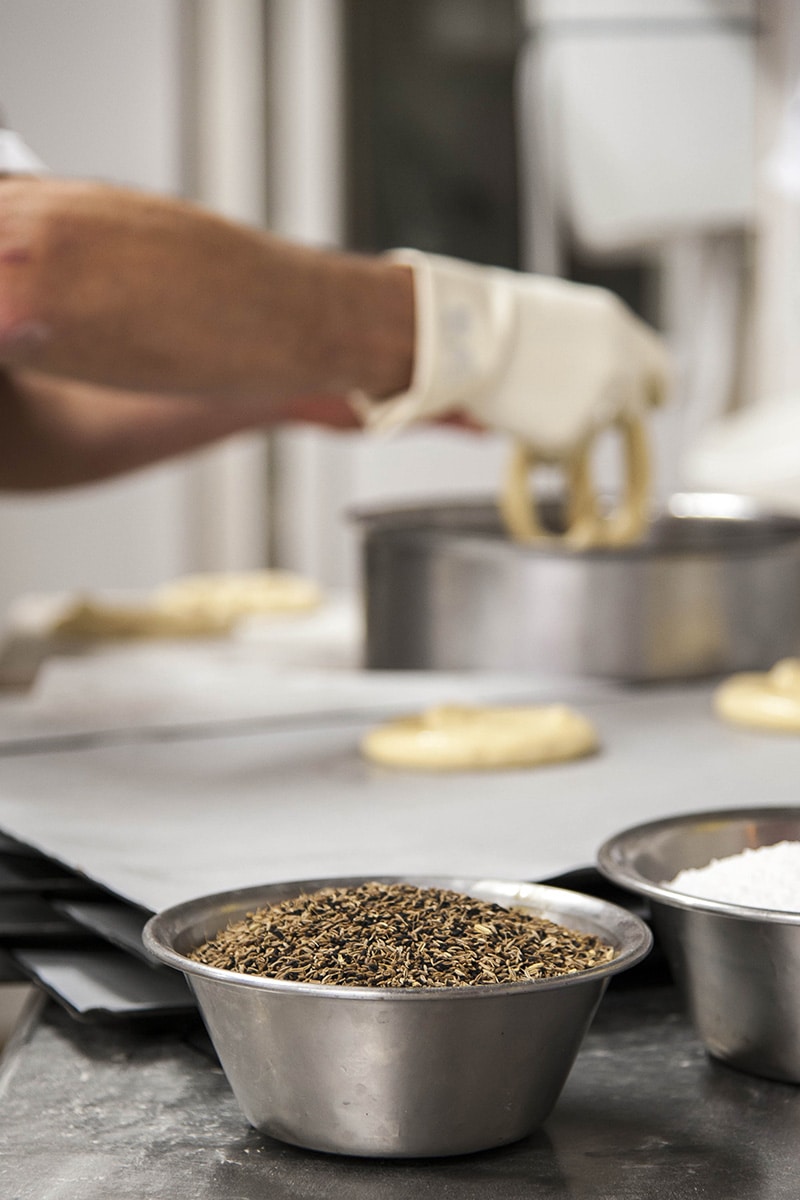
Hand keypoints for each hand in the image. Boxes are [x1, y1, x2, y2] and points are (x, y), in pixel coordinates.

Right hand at [357, 251, 668, 459]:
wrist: (471, 334)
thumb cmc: (497, 316)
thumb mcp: (559, 315)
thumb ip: (588, 345)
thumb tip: (587, 375)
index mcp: (619, 331)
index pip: (658, 370)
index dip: (654, 388)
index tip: (654, 401)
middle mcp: (620, 369)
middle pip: (631, 409)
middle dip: (610, 415)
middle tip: (584, 419)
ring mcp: (599, 406)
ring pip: (590, 431)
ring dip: (566, 424)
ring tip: (523, 401)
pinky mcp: (570, 437)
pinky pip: (558, 450)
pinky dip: (539, 443)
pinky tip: (514, 416)